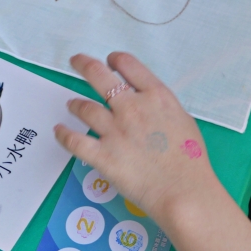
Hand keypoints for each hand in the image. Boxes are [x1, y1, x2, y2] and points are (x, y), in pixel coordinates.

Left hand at [56, 52, 250, 250]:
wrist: (184, 191)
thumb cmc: (191, 159)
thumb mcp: (182, 119)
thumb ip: (160, 106)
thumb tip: (147, 101)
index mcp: (155, 95)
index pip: (127, 64)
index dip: (115, 59)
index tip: (109, 61)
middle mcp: (131, 107)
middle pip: (99, 75)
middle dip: (84, 64)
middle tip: (76, 61)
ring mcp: (114, 130)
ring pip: (84, 107)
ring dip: (75, 103)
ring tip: (71, 104)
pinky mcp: (102, 155)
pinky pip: (74, 141)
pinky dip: (63, 134)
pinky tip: (59, 131)